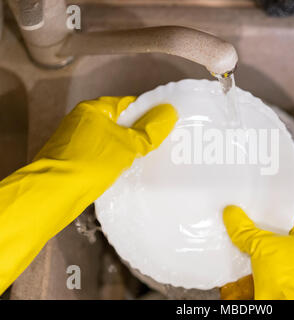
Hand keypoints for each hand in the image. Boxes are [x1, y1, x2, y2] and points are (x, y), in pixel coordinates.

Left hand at [0, 96, 176, 293]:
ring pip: (109, 140)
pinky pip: (100, 155)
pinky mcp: (71, 160)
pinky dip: (112, 160)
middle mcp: (81, 120)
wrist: (55, 193)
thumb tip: (169, 112)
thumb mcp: (128, 145)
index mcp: (93, 108)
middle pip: (118, 122)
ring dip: (126, 149)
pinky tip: (125, 172)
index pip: (127, 104)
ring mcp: (74, 141)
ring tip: (147, 159)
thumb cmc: (92, 162)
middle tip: (160, 144)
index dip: (148, 113)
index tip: (164, 126)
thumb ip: (150, 130)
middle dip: (138, 133)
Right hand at [222, 205, 293, 299]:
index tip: (257, 198)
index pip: (289, 213)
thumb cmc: (290, 278)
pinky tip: (228, 248)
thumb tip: (232, 213)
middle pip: (272, 231)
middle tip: (239, 210)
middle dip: (255, 224)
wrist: (286, 308)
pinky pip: (252, 264)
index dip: (272, 205)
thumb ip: (246, 229)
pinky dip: (241, 258)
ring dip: (246, 241)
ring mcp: (282, 265)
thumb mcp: (264, 245)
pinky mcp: (268, 278)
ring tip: (231, 226)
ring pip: (261, 247)